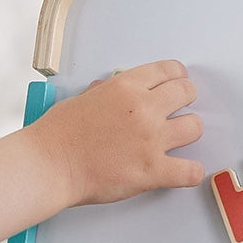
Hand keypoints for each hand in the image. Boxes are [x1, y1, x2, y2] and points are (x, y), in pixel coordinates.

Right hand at [35, 59, 204, 207]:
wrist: (49, 165)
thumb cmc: (57, 135)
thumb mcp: (81, 99)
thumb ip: (104, 93)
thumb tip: (110, 90)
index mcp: (125, 87)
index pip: (168, 70)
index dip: (177, 76)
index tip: (178, 82)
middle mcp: (143, 109)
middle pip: (186, 92)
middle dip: (186, 99)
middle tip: (180, 109)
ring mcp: (151, 140)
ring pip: (194, 127)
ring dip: (187, 132)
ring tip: (177, 140)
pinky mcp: (152, 171)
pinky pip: (190, 170)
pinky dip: (190, 172)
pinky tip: (184, 170)